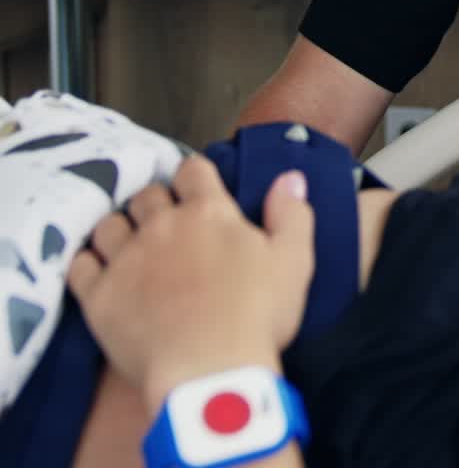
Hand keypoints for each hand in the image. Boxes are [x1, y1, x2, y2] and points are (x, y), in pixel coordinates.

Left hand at [67, 155, 314, 411]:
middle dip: (157, 203)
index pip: (192, 170)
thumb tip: (289, 177)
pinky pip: (80, 266)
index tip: (199, 193)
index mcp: (208, 211)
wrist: (210, 373)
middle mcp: (162, 225)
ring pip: (109, 225)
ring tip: (131, 246)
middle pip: (147, 195)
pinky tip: (100, 272)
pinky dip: (89, 263)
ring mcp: (126, 260)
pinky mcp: (99, 297)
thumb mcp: (294, 260)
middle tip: (169, 225)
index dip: (195, 177)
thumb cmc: (259, 313)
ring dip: (121, 229)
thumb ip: (292, 213)